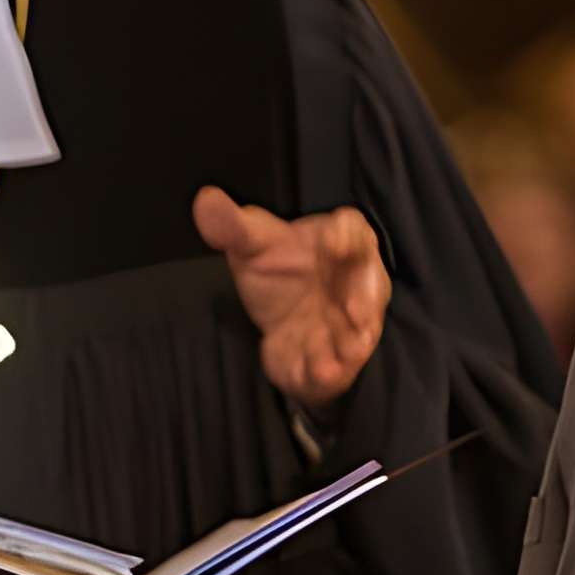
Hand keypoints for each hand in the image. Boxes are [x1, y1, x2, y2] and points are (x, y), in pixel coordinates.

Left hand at [194, 185, 389, 410]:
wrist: (281, 321)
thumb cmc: (279, 270)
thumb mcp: (252, 245)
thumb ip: (232, 225)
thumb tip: (205, 200)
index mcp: (341, 243)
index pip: (353, 231)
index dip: (346, 237)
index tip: (332, 242)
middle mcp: (355, 283)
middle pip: (369, 287)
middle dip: (364, 300)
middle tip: (354, 312)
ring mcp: (349, 325)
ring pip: (357, 334)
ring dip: (348, 347)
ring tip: (333, 359)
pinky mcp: (335, 358)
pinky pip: (338, 367)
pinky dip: (329, 372)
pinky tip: (319, 374)